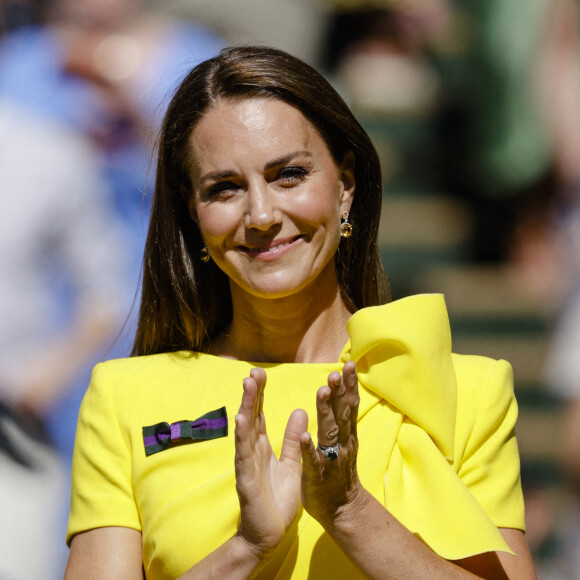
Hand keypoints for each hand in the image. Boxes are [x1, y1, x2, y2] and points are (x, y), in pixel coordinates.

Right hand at [234, 368, 306, 558]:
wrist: (270, 534)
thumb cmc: (278, 499)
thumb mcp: (292, 463)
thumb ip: (294, 439)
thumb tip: (300, 411)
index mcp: (262, 446)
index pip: (260, 414)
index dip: (260, 394)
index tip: (260, 373)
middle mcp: (252, 450)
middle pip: (251, 416)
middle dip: (252, 394)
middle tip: (253, 372)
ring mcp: (247, 463)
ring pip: (245, 430)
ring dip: (246, 406)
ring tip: (248, 385)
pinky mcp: (246, 479)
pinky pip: (244, 454)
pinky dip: (242, 436)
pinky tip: (241, 420)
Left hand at [300, 360, 365, 527]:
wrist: (342, 510)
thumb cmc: (338, 470)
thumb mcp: (343, 439)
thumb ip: (339, 415)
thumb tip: (339, 388)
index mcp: (345, 434)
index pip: (348, 405)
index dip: (348, 385)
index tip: (348, 363)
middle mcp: (342, 443)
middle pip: (341, 413)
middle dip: (339, 391)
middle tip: (337, 370)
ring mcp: (331, 460)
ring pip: (329, 432)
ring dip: (326, 411)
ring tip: (322, 391)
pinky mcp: (317, 476)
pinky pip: (313, 461)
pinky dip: (310, 449)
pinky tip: (306, 437)